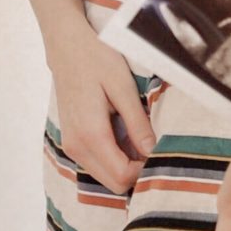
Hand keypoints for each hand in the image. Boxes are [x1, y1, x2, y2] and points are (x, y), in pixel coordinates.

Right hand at [50, 20, 155, 192]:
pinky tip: (127, 135)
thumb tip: (154, 152)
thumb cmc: (97, 60)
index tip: (162, 152)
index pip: (122, 177)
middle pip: (114, 184)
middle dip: (138, 172)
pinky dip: (115, 158)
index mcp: (90, 135)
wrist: (67, 45)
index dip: (146, 171)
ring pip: (106, 177)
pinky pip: (98, 164)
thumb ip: (137, 123)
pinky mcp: (72, 141)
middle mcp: (76, 147)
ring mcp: (71, 145)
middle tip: (156, 147)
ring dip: (127, 166)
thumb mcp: (123, 87)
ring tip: (142, 138)